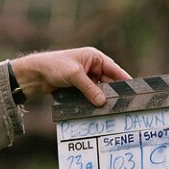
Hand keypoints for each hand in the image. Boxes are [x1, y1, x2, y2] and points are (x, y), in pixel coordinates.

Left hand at [10, 48, 130, 105]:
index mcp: (94, 58)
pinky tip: (96, 111)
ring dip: (101, 100)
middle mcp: (92, 67)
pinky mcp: (78, 87)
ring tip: (109, 111)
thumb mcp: (74, 75)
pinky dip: (92, 102)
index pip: (115, 70)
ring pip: (98, 91)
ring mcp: (85, 78)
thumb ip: (89, 89)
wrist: (34, 74)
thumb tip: (103, 102)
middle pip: (108, 83)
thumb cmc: (53, 66)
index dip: (124, 81)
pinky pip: (89, 96)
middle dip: (112, 94)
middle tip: (120, 106)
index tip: (134, 92)